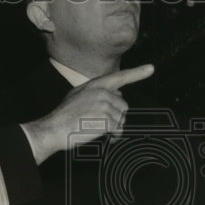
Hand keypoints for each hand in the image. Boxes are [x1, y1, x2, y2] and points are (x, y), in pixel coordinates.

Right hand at [21, 64, 153, 163]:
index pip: (120, 77)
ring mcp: (104, 105)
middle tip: (99, 122)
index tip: (150, 68)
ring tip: (97, 128)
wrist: (53, 128)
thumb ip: (96, 92)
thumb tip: (115, 94)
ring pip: (121, 118)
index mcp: (95, 85)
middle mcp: (102, 92)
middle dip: (115, 116)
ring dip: (113, 127)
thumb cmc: (63, 116)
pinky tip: (101, 135)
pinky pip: (118, 129)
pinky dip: (112, 136)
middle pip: (123, 106)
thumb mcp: (78, 95)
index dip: (137, 73)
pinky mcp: (106, 119)